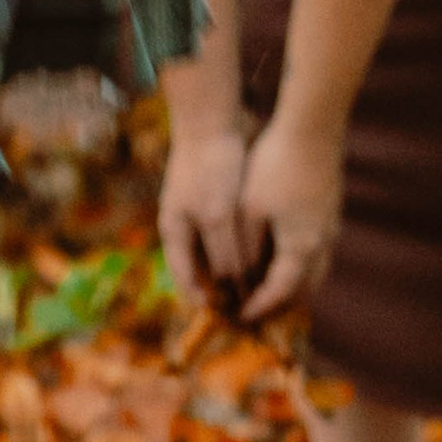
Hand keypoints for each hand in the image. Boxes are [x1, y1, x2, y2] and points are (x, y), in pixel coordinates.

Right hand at [160, 124, 252, 306]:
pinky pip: (231, 235)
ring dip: (239, 269)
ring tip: (264, 286)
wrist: (213, 122)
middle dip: (225, 289)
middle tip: (251, 307)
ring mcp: (199, 213)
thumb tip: (236, 286)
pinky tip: (267, 255)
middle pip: (203, 269)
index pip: (185, 279)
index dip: (205, 301)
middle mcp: (184, 227)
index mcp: (174, 234)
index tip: (229, 320)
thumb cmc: (209, 169)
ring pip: (219, 253)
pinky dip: (246, 249)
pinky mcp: (218, 201)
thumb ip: (225, 252)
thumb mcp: (217, 215)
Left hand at [237, 110, 344, 322]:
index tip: (241, 316)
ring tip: (270, 291)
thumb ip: (247, 247)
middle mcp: (322, 243)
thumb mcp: (250, 208)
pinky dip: (302, 265)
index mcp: (300, 247)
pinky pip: (319, 252)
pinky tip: (285, 258)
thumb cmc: (274, 166)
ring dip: (295, 285)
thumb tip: (243, 275)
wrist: (313, 130)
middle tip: (258, 310)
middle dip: (282, 303)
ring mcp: (331, 227)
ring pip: (317, 270)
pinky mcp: (331, 211)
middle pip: (305, 288)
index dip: (260, 306)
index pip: (280, 291)